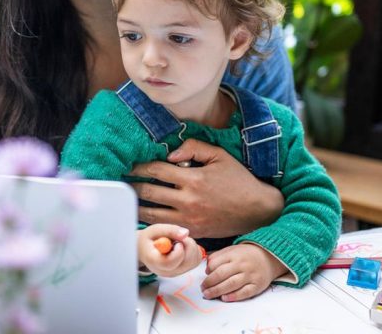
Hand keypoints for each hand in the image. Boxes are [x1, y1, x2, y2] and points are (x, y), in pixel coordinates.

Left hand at [129, 138, 283, 237]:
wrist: (257, 211)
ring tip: (128, 199)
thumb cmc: (238, 180)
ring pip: (152, 214)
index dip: (139, 167)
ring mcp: (188, 219)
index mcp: (193, 179)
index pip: (156, 171)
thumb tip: (169, 155)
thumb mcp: (219, 156)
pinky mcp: (192, 232)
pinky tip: (143, 215)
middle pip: (149, 192)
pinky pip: (164, 227)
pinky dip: (151, 221)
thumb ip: (193, 148)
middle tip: (123, 181)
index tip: (130, 165)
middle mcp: (188, 200)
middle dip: (133, 186)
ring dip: (137, 205)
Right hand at [138, 224, 202, 277]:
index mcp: (155, 262)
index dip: (178, 250)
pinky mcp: (183, 270)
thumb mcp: (154, 230)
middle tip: (178, 237)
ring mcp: (176, 273)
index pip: (171, 263)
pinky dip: (194, 251)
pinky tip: (184, 246)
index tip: (176, 241)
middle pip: (186, 262)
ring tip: (179, 241)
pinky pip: (196, 260)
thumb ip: (169, 230)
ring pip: (194, 260)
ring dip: (191, 246)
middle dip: (188, 245)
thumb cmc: (149, 239)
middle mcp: (166, 271)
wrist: (145, 250)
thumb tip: (186, 233)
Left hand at [201, 243, 286, 301]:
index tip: (204, 279)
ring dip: (217, 291)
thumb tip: (207, 270)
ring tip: (208, 295)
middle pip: (221, 274)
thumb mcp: (232, 250)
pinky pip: (244, 292)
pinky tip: (224, 298)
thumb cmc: (246, 255)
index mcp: (234, 254)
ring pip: (231, 284)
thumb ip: (218, 257)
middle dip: (209, 283)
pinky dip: (234, 296)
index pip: (216, 263)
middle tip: (203, 289)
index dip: (207, 272)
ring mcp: (250, 275)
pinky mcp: (257, 285)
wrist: (269, 257)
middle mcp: (242, 264)